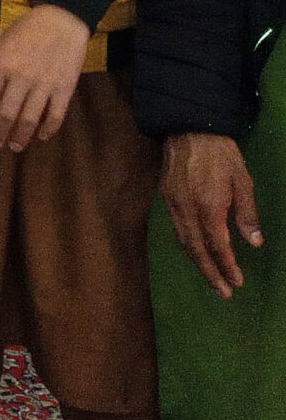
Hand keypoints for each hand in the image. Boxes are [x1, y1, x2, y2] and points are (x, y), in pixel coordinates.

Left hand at [0, 4, 91, 151]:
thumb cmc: (27, 29)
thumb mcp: (1, 42)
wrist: (62, 19)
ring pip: (29, 120)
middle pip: (5, 114)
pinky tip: (41, 137)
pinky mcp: (65, 88)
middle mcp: (20, 77)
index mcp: (0, 64)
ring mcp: (44, 84)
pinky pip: (55, 116)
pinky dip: (48, 130)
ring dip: (20, 137)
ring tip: (14, 146)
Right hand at [162, 131, 264, 298]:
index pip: (217, 244)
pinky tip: (198, 252)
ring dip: (198, 263)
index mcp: (208, 204)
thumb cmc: (221, 153)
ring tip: (212, 279)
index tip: (237, 281)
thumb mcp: (243, 180)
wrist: (188, 127)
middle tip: (224, 292)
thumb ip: (247, 213)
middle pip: (196, 249)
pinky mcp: (166, 196)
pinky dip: (188, 245)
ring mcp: (173, 202)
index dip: (227, 265)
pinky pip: (177, 228)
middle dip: (210, 273)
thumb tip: (254, 243)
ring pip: (184, 241)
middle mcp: (187, 207)